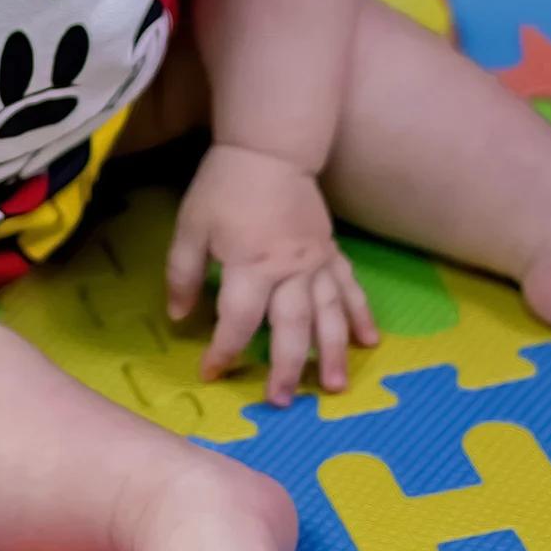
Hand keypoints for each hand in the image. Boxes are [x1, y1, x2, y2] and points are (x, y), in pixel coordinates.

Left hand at [164, 143, 378, 404]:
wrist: (268, 149)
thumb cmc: (223, 188)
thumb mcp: (190, 228)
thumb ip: (183, 274)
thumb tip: (179, 318)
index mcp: (250, 265)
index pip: (238, 320)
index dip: (223, 350)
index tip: (211, 372)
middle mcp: (289, 270)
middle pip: (291, 327)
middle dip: (286, 367)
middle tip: (282, 402)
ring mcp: (316, 261)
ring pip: (328, 314)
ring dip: (332, 352)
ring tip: (334, 387)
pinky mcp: (331, 251)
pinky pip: (350, 287)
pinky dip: (361, 314)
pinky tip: (370, 341)